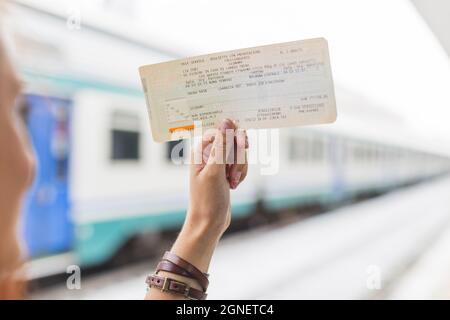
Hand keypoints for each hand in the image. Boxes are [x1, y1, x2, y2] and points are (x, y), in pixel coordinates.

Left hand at [187, 118, 248, 237]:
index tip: (243, 146)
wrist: (209, 222)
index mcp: (201, 149)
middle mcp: (209, 153)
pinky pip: (241, 164)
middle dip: (238, 156)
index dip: (234, 137)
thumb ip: (222, 145)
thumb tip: (227, 121)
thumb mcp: (215, 170)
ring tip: (231, 182)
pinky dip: (241, 174)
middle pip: (233, 140)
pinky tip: (234, 185)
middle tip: (231, 173)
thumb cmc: (207, 198)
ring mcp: (218, 162)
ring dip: (240, 168)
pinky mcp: (226, 171)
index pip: (222, 130)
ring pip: (240, 153)